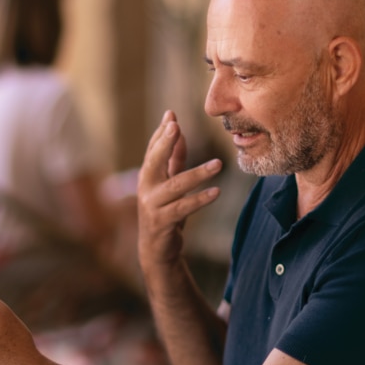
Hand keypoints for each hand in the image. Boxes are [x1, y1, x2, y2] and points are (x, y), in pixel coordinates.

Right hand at [137, 111, 221, 270]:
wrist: (156, 249)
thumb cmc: (164, 212)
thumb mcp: (168, 183)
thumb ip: (173, 159)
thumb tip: (178, 131)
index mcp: (147, 176)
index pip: (153, 149)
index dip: (161, 132)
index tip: (171, 115)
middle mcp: (146, 188)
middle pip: (154, 162)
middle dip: (165, 143)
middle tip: (176, 126)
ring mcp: (153, 206)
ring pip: (176, 185)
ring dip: (198, 173)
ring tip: (218, 164)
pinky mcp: (163, 222)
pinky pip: (184, 208)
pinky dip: (200, 199)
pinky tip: (216, 192)